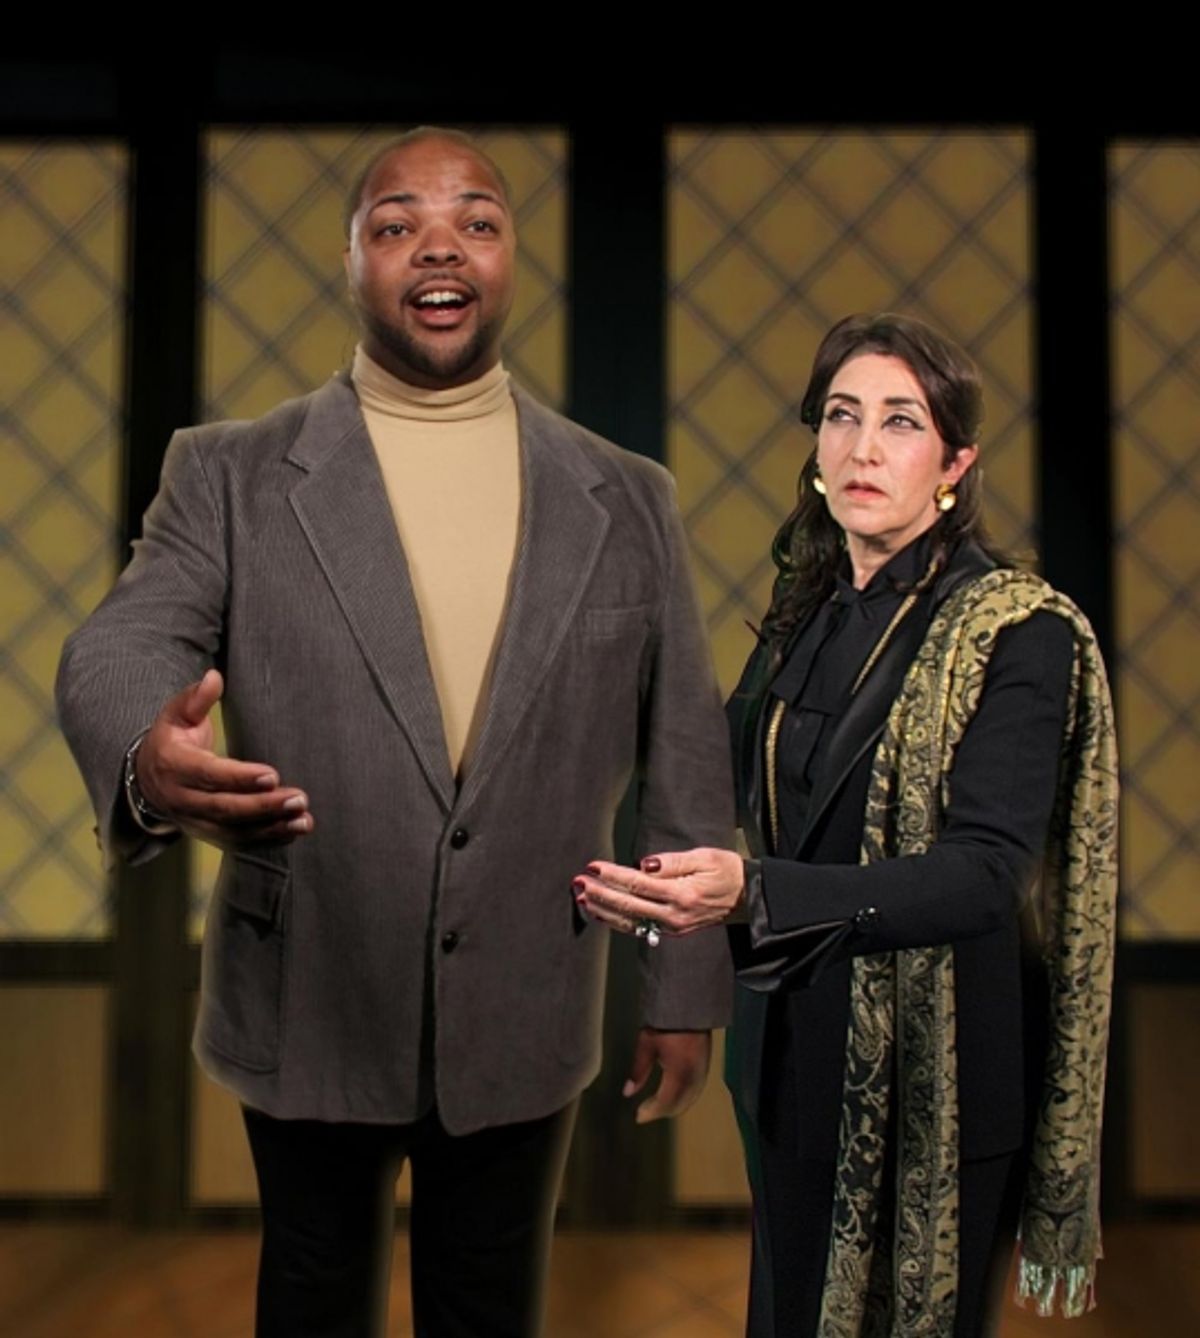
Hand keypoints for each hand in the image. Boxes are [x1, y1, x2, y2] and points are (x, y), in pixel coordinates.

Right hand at [136, 669, 313, 848]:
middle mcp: (181, 798)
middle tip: (298, 799)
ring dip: (270, 827)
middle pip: (224, 808)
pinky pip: (236, 841)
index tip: (272, 775)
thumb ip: (196, 697)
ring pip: (232, 831)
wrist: (147, 777)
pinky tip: (293, 831)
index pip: (208, 774)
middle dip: (263, 806)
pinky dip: (266, 839)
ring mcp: (192, 821)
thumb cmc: (172, 738)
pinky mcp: (206, 833)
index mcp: (173, 765)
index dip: (239, 777)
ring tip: (304, 820)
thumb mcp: (177, 713)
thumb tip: (214, 677)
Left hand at [574, 847, 744, 935]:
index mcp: (682, 894)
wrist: (746, 898)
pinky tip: (600, 913)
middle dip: (599, 893)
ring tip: (580, 897)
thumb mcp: (705, 856)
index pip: (638, 884)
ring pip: (629, 921)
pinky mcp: (670, 931)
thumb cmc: (726, 871)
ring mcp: (671, 927)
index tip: (593, 865)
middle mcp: (674, 915)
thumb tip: (644, 865)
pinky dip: (616, 921)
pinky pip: (638, 927)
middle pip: (628, 905)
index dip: (613, 875)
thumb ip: (673, 862)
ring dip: (602, 910)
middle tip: (577, 881)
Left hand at [624, 1027, 710, 1123]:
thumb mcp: (646, 1045)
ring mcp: (702, 1072)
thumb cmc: (665, 1024)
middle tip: (645, 1112)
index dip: (651, 1112)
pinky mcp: (705, 1066)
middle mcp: (693, 1076)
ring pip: (690, 1099)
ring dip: (673, 1106)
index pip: (665, 1102)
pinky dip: (684, 1098)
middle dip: (662, 1112)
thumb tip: (628, 1093)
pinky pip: (696, 1091)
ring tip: (656, 1106)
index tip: (638, 1116)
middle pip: (679, 1104)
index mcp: (678, 1073)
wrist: (690, 1007)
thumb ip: (638, 1071)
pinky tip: (673, 1095)